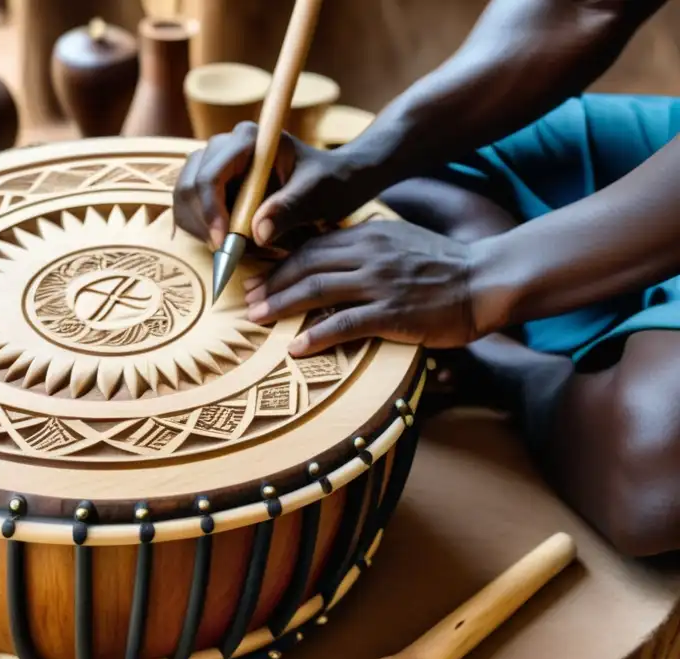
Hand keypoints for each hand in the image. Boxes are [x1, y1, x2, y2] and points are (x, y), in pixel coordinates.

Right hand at [172, 122, 379, 249]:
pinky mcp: (207, 184)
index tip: (225, 243)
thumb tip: (257, 233)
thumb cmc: (328, 182)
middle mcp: (224, 146)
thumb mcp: (316, 193)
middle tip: (228, 253)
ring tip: (229, 249)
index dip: (212, 211)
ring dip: (200, 229)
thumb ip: (288, 208)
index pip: (211, 174)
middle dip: (204, 224)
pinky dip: (199, 230)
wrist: (330, 182)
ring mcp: (211, 163)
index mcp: (249, 139)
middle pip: (190, 186)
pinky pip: (186, 208)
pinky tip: (224, 242)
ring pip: (183, 198)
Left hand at [244, 219, 489, 354]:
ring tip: (259, 319)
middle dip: (272, 283)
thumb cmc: (444, 266)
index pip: (312, 246)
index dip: (281, 263)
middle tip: (248, 300)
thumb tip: (333, 260)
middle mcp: (369, 254)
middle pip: (305, 265)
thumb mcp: (400, 242)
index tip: (260, 278)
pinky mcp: (393, 312)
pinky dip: (316, 336)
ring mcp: (380, 283)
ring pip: (317, 290)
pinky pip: (345, 324)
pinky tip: (296, 348)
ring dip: (282, 306)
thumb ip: (366, 248)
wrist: (486, 280)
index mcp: (369, 235)